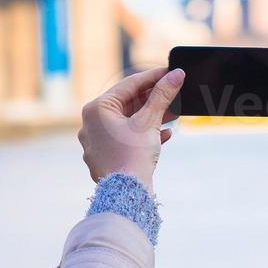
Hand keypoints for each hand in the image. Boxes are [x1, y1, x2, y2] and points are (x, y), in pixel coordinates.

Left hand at [78, 67, 184, 189]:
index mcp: (96, 109)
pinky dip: (144, 134)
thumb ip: (163, 95)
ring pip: (127, 122)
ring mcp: (96, 141)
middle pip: (127, 104)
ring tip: (173, 114)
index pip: (128, 85)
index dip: (153, 77)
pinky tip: (163, 135)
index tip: (171, 72)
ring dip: (152, 117)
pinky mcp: (105, 156)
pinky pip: (125, 138)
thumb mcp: (149, 122)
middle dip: (154, 100)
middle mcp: (91, 123)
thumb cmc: (133, 156)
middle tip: (174, 91)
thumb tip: (176, 75)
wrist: (126, 196)